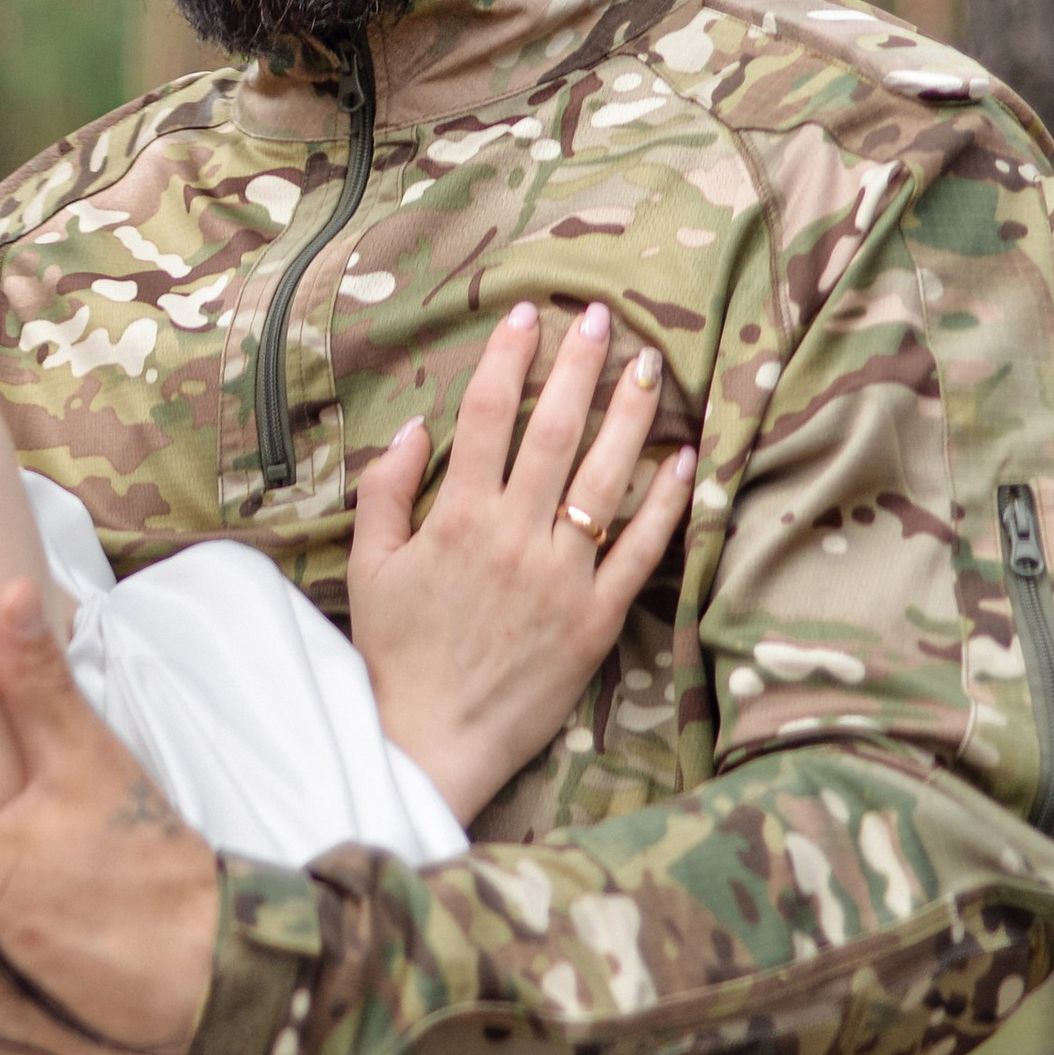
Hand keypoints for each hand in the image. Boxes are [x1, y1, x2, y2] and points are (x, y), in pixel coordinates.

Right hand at [348, 299, 694, 821]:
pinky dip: (667, 505)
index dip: (507, 358)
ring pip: (605, 479)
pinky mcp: (597, 618)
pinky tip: (685, 462)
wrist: (432, 740)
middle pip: (553, 432)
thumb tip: (415, 428)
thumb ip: (387, 492)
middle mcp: (514, 537)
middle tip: (599, 316)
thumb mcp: (369, 567)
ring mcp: (562, 577)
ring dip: (628, 416)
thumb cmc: (396, 653)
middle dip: (577, 367)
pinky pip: (640, 551)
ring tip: (647, 367)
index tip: (526, 314)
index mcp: (457, 519)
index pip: (485, 417)